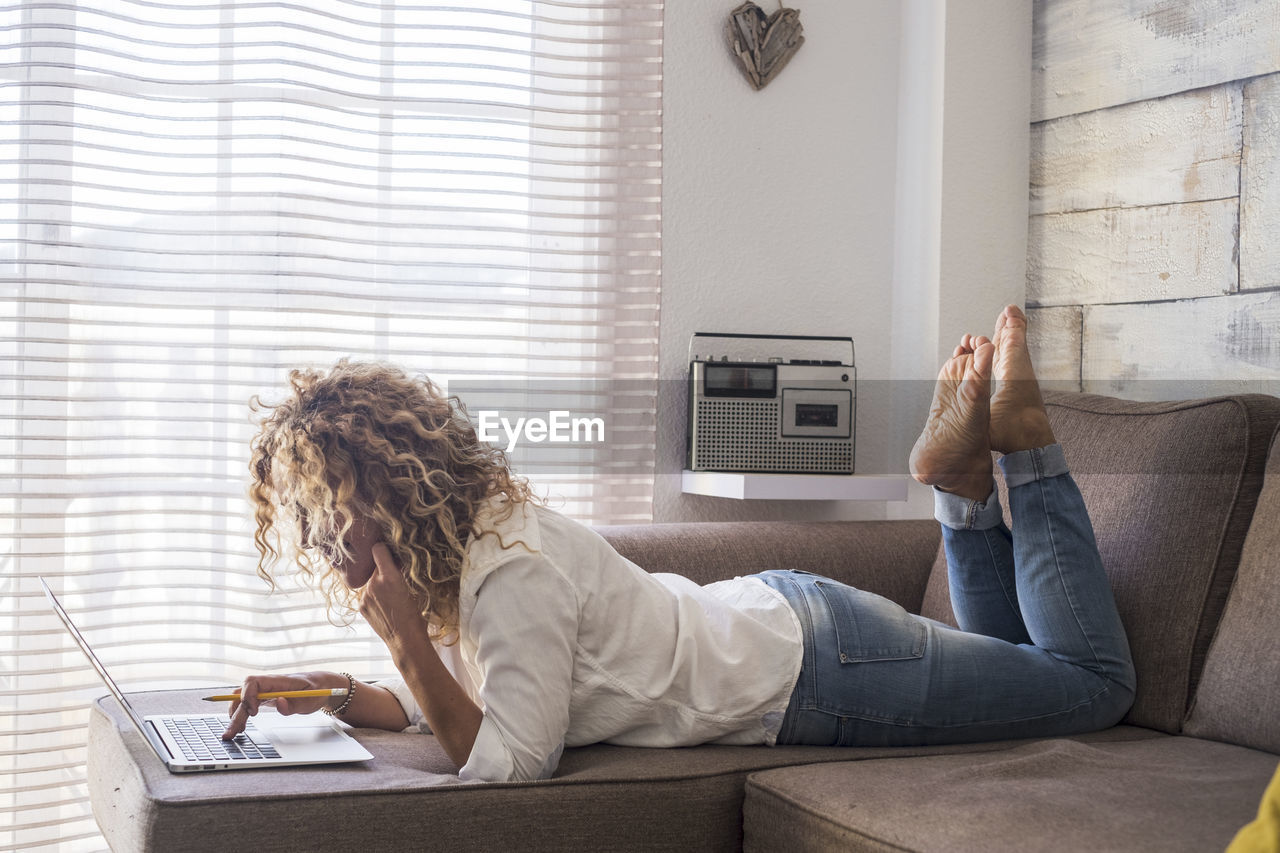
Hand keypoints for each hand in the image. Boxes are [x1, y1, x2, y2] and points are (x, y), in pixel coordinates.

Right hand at [221, 671, 345, 739]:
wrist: (320, 686)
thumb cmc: (315, 690)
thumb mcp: (310, 699)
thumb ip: (294, 704)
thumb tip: (279, 703)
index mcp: (277, 681)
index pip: (252, 682)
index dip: (248, 696)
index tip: (253, 712)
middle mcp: (267, 685)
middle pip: (243, 694)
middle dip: (235, 713)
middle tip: (231, 733)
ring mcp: (264, 691)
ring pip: (241, 700)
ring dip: (235, 715)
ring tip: (232, 733)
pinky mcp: (264, 698)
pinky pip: (247, 704)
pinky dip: (241, 715)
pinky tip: (240, 727)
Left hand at [358, 543, 431, 660]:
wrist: (405, 639)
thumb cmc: (415, 615)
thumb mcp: (413, 588)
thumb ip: (400, 573)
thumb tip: (396, 561)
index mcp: (390, 577)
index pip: (378, 549)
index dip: (383, 549)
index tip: (388, 552)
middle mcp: (374, 584)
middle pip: (375, 567)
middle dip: (384, 570)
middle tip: (396, 580)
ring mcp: (365, 596)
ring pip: (371, 582)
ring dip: (379, 585)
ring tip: (391, 599)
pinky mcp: (361, 606)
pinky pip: (367, 594)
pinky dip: (374, 597)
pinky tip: (384, 607)